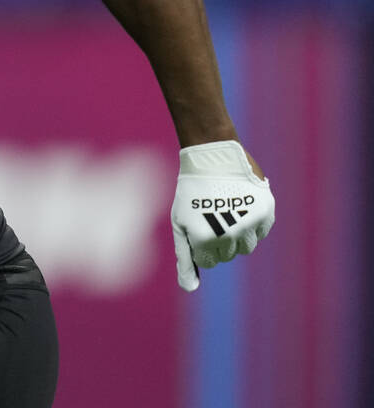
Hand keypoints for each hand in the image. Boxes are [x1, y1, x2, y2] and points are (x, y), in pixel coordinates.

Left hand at [170, 140, 274, 291]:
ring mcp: (250, 224)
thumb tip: (189, 289)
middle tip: (210, 215)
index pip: (208, 262)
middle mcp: (230, 235)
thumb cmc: (191, 192)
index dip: (200, 243)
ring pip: (246, 247)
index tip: (197, 224)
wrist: (212, 157)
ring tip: (225, 211)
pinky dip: (251, 223)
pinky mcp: (266, 212)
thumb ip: (184, 258)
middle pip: (227, 256)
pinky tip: (239, 205)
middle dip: (217, 240)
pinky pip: (261, 232)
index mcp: (205, 240)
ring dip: (236, 235)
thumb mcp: (181, 224)